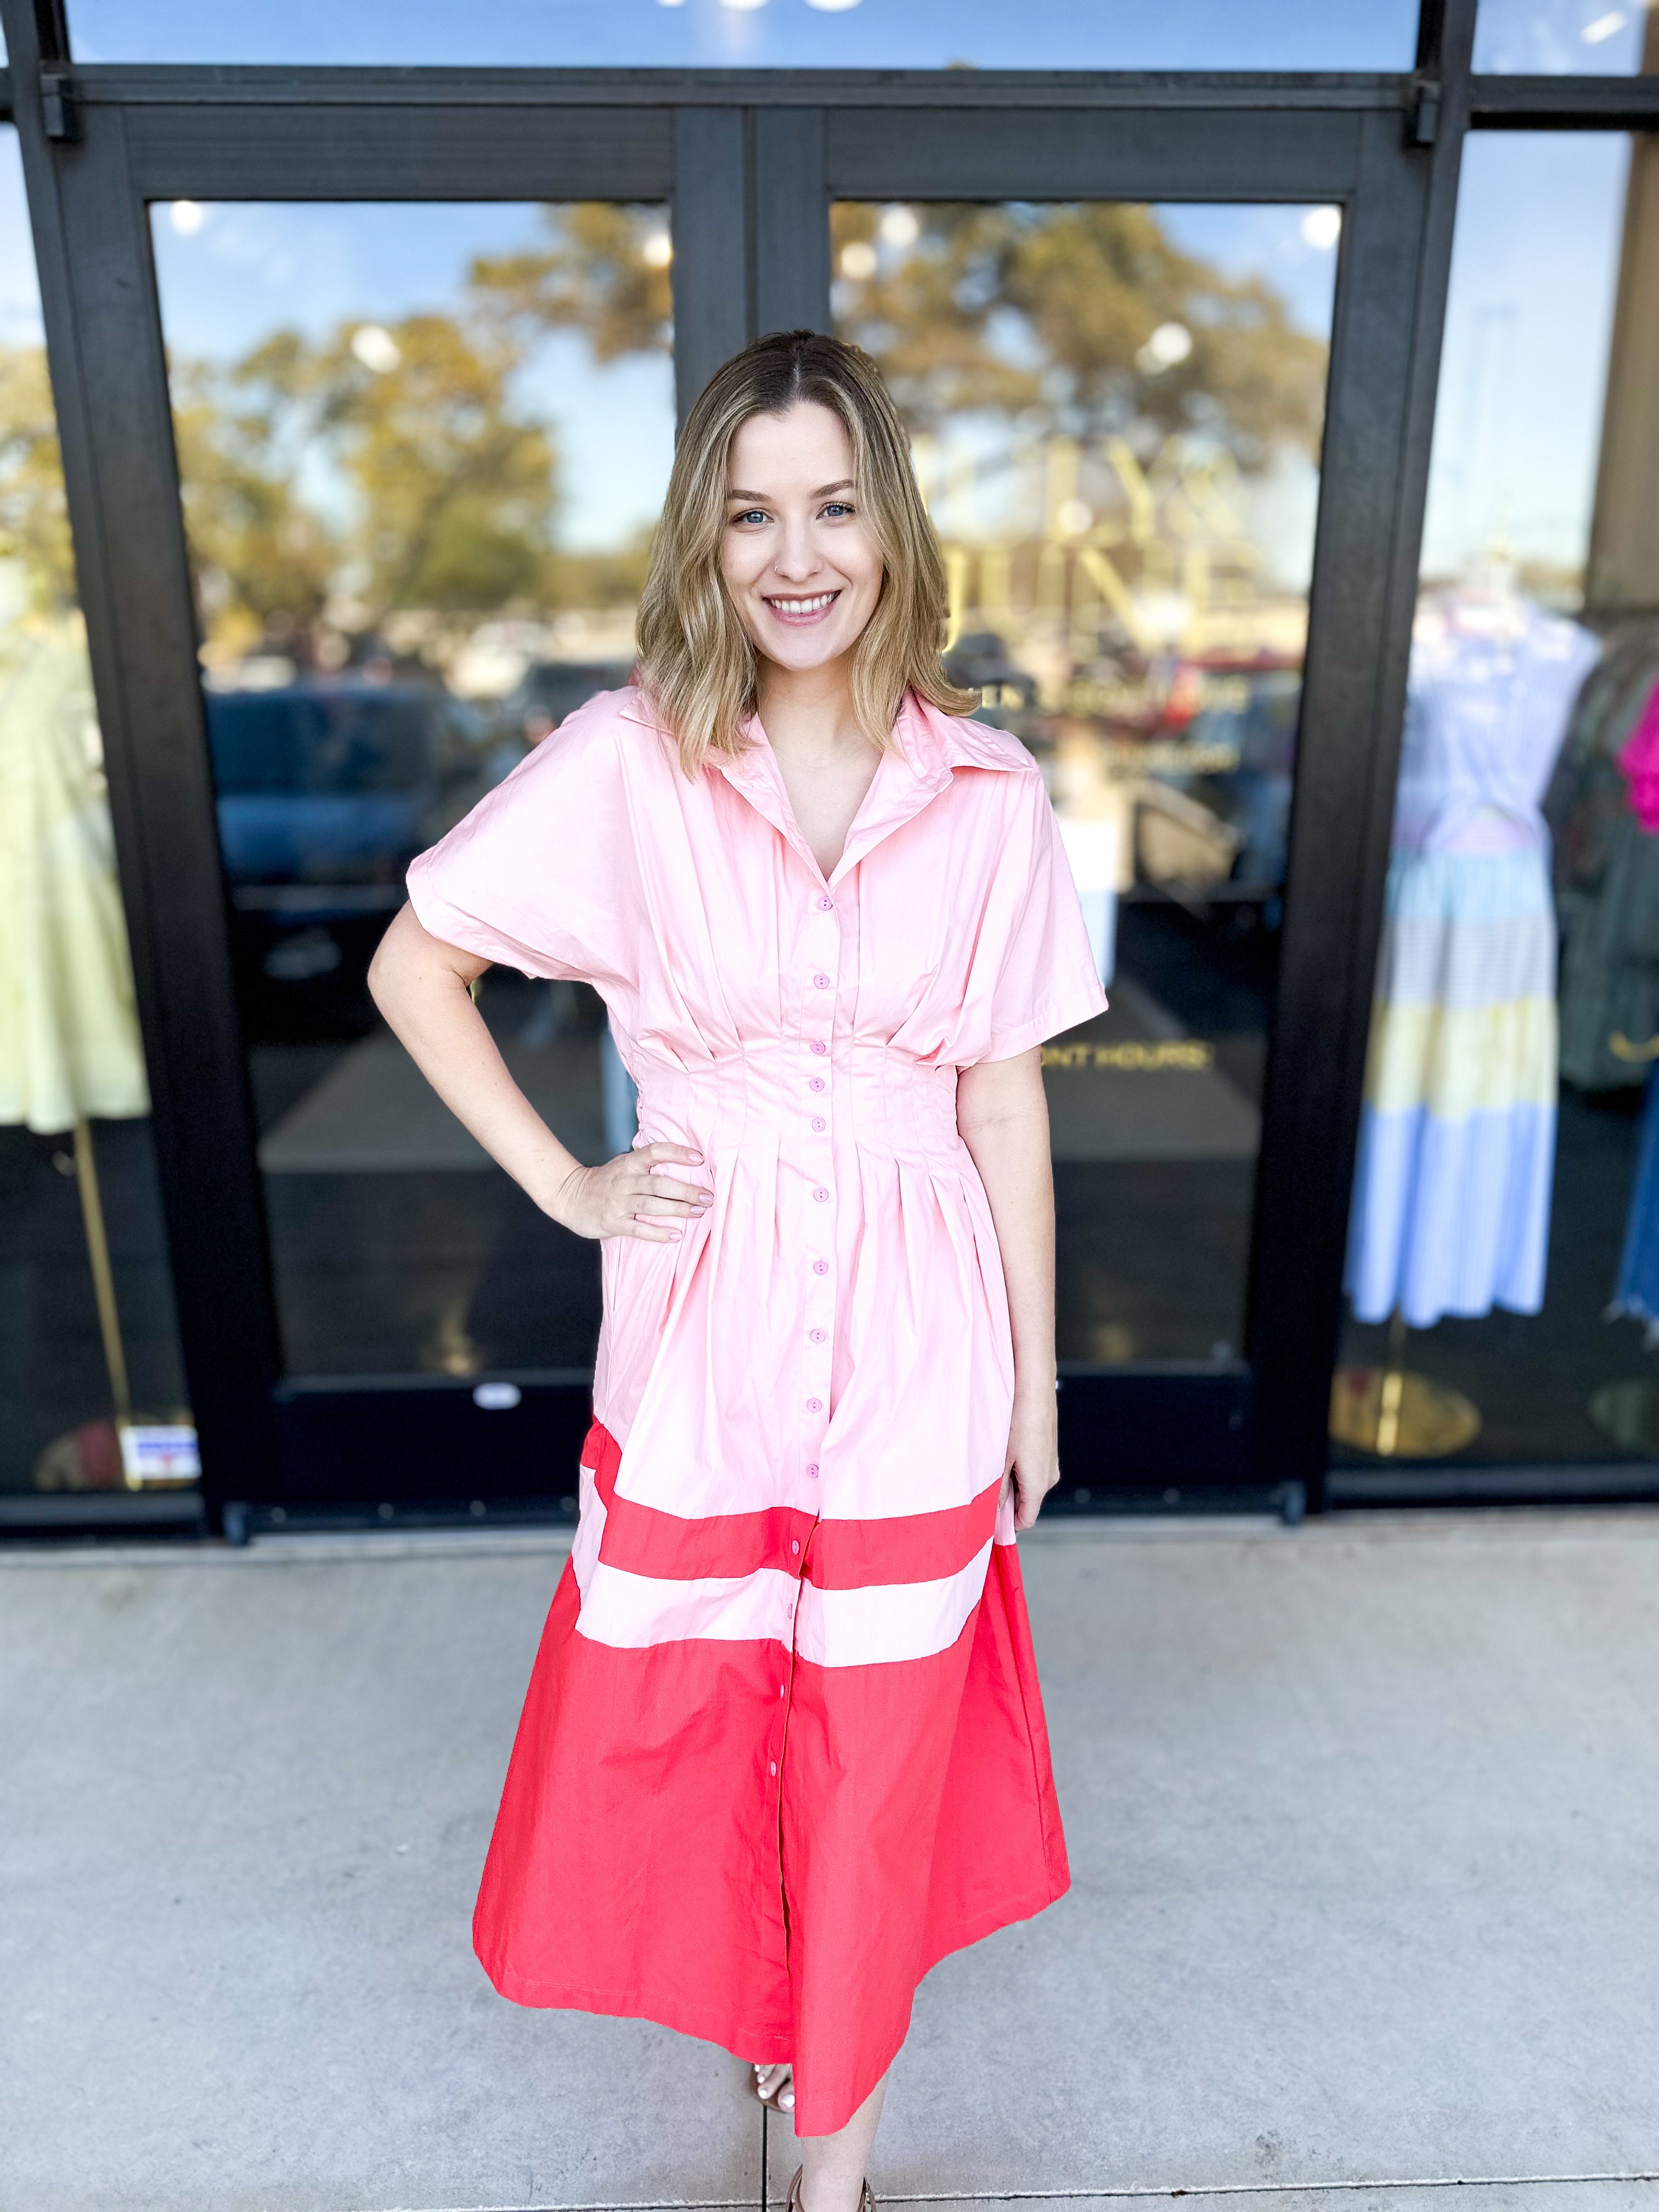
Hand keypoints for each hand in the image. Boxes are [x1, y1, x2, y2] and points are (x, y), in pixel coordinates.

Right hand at [547, 1143, 710, 1242]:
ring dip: (678, 1209)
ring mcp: (618, 1203)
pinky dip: (659, 1233)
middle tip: (707, 1196)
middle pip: (659, 1183)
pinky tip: (677, 1235)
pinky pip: (639, 1229)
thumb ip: (646, 1163)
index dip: (678, 1153)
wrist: (569, 1197)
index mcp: (628, 1163)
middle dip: (686, 1190)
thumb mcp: (623, 1165)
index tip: (699, 1159)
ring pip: (652, 1205)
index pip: (655, 1151)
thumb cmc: (606, 1182)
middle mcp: (624, 1181)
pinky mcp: (613, 1223)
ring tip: (699, 1212)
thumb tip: (685, 1162)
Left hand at [1001, 1385, 1059, 1531]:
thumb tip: (992, 1513)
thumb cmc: (1017, 1423)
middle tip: (983, 1486)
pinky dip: (1017, 1467)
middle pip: (1026, 1502)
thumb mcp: (1000, 1460)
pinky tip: (1004, 1449)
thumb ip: (996, 1491)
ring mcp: (1050, 1462)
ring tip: (993, 1463)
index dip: (1006, 1525)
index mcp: (1038, 1485)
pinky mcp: (1048, 1449)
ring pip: (1028, 1484)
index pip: (1026, 1520)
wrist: (1034, 1389)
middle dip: (1005, 1501)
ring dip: (1010, 1481)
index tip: (987, 1522)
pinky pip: (1032, 1468)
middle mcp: (1049, 1477)